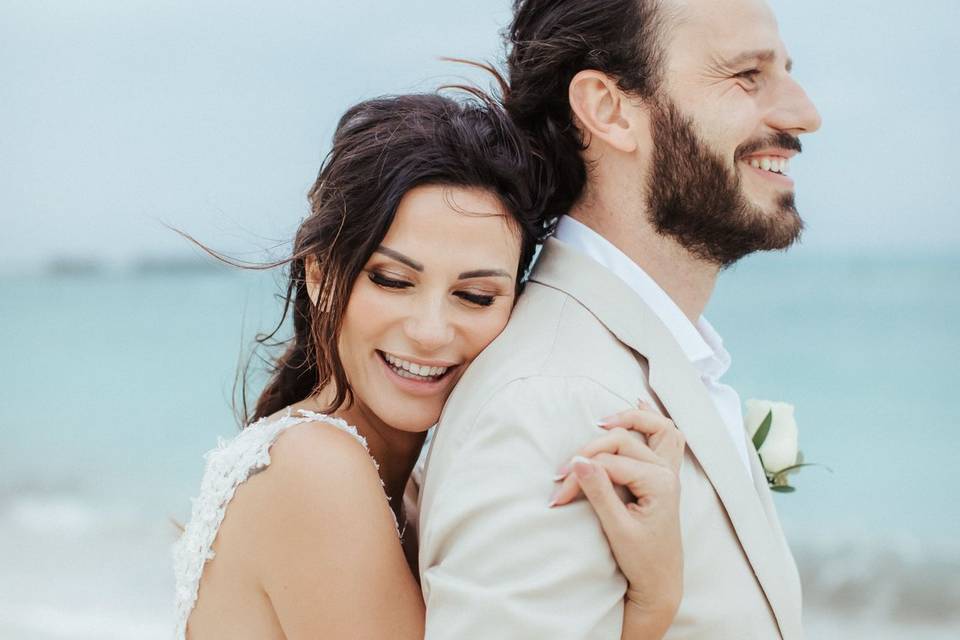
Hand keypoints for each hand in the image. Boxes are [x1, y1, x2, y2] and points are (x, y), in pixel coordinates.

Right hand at [550, 402, 684, 626]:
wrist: (660, 583)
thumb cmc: (642, 560)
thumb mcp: (616, 528)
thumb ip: (598, 491)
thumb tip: (577, 460)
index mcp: (659, 483)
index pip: (609, 464)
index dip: (580, 475)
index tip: (557, 494)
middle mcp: (667, 472)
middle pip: (622, 442)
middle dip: (589, 454)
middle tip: (562, 475)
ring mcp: (668, 472)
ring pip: (655, 428)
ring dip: (630, 419)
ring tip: (601, 421)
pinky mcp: (663, 476)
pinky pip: (665, 438)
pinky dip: (651, 421)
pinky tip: (638, 406)